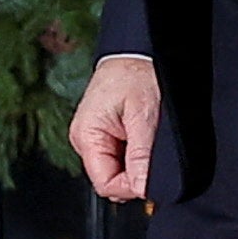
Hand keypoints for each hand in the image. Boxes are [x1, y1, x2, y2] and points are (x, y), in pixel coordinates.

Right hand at [69, 54, 161, 204]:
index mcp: (86, 136)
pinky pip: (119, 156)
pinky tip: (143, 135)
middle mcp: (84, 139)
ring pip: (117, 170)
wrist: (138, 49)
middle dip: (135, 174)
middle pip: (110, 179)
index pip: (106, 184)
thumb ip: (142, 157)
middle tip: (154, 151)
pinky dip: (136, 153)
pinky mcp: (103, 132)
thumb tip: (142, 189)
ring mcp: (93, 136)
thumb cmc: (138, 73)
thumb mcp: (145, 117)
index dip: (133, 186)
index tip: (154, 175)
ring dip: (136, 163)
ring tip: (148, 137)